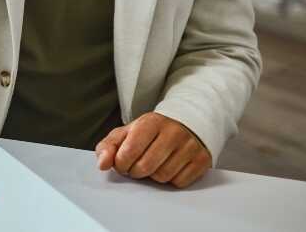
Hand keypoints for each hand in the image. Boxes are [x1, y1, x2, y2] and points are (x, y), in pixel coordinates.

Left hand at [95, 112, 210, 187]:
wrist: (185, 125)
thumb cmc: (150, 132)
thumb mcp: (126, 133)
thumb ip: (108, 146)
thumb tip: (103, 164)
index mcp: (150, 122)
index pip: (129, 151)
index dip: (121, 163)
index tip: (122, 162)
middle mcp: (173, 132)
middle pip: (145, 167)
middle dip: (136, 171)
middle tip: (136, 165)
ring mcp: (190, 146)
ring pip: (163, 177)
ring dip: (153, 176)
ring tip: (153, 164)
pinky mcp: (202, 160)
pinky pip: (180, 182)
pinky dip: (171, 180)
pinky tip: (169, 167)